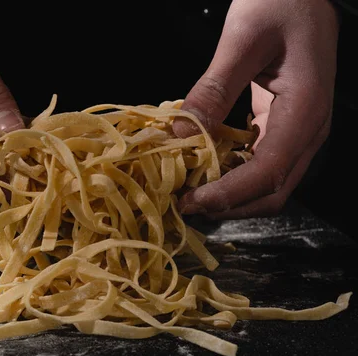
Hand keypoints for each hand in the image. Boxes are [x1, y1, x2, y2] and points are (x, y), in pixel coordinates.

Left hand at [174, 0, 338, 218]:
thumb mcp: (242, 40)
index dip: (229, 194)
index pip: (269, 171)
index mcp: (306, 110)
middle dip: (228, 205)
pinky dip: (230, 172)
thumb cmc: (280, 3)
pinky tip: (201, 166)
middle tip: (184, 202)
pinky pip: (257, 162)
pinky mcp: (281, 125)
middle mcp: (307, 130)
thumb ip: (213, 90)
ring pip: (265, 182)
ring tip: (187, 189)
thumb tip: (179, 134)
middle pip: (272, 191)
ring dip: (228, 194)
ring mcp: (296, 131)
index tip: (191, 200)